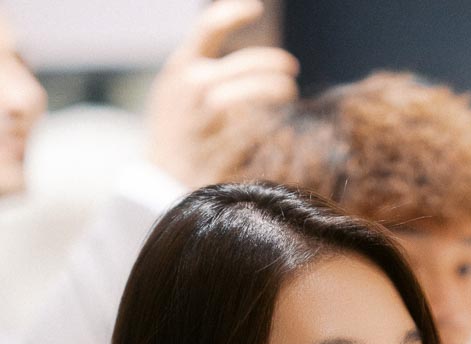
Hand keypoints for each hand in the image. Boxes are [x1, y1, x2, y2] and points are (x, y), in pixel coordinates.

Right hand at [146, 0, 298, 188]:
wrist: (155, 177)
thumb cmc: (174, 128)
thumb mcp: (177, 86)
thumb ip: (202, 62)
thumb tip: (236, 36)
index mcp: (179, 67)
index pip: (207, 29)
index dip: (233, 14)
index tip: (256, 10)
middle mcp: (188, 89)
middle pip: (238, 66)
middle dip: (270, 64)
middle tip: (291, 68)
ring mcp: (198, 120)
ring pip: (240, 95)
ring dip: (270, 89)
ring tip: (289, 89)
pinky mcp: (210, 150)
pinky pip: (245, 132)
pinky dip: (264, 126)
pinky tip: (278, 125)